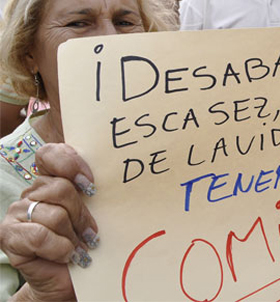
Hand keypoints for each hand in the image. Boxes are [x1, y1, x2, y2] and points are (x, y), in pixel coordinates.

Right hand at [0, 143, 97, 301]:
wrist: (67, 279)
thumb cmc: (85, 242)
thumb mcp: (94, 213)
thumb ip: (92, 192)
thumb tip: (115, 175)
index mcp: (52, 179)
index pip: (50, 154)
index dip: (70, 163)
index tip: (90, 185)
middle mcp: (32, 192)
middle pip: (60, 188)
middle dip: (81, 214)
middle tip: (91, 232)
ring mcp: (17, 212)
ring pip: (53, 214)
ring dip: (72, 235)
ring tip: (80, 247)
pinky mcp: (9, 235)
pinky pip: (40, 236)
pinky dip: (60, 248)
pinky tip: (67, 255)